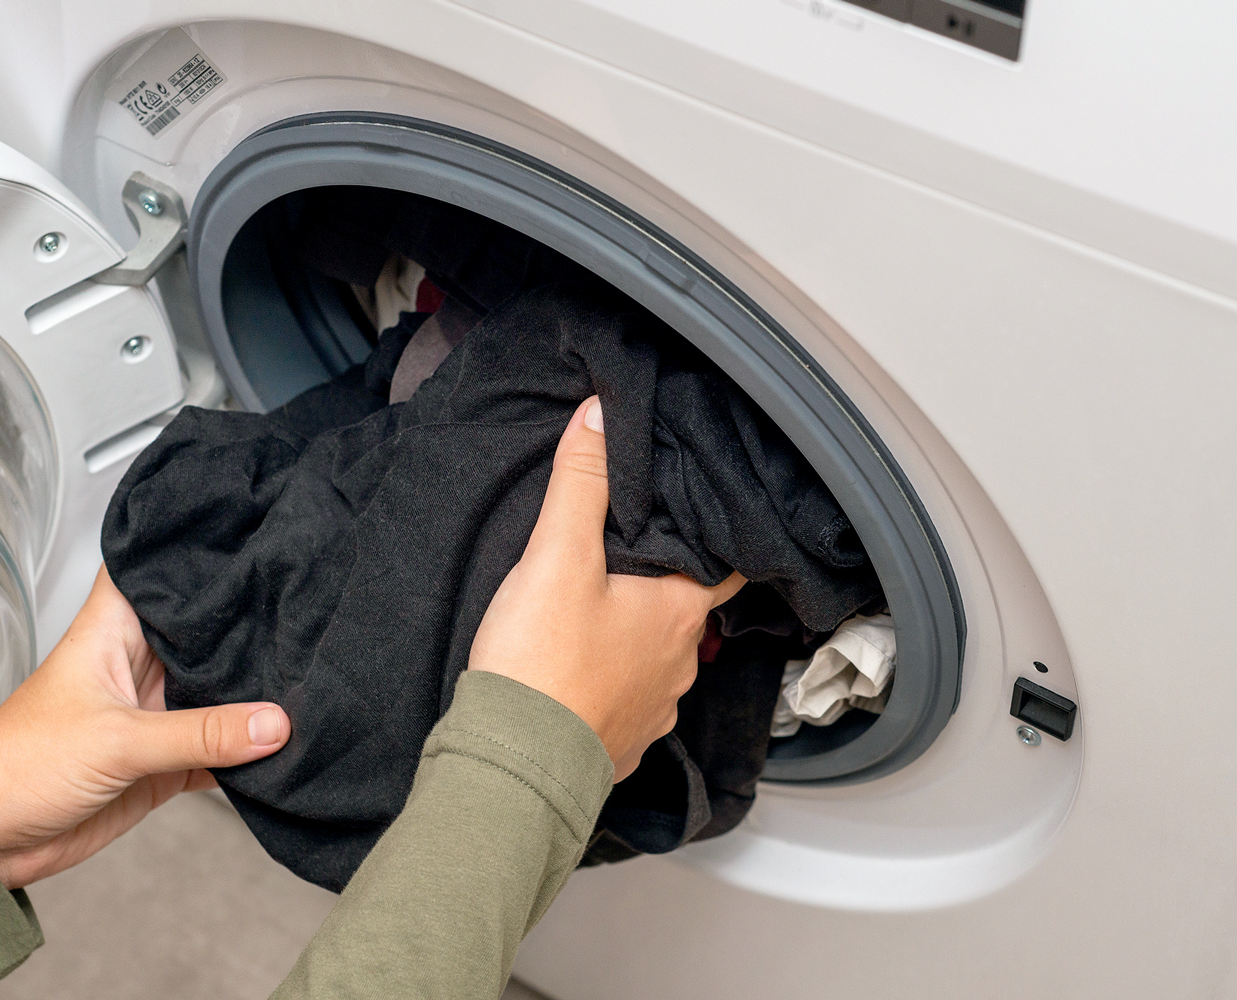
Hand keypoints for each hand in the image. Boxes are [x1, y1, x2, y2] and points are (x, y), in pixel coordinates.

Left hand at [0, 567, 289, 888]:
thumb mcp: (116, 742)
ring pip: (216, 693)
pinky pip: (217, 750)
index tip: (248, 532)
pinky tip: (284, 747)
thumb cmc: (17, 768)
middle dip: (245, 626)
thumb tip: (274, 724)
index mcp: (111, 633)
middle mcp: (135, 665)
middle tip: (304, 610)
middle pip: (200, 631)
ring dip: (252, 696)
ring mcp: (152, 714)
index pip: (152, 568)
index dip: (192, 547)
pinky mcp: (162, 762)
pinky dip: (246, 753)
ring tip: (310, 676)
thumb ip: (199, 734)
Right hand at [468, 397, 744, 779]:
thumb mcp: (556, 555)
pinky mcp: (621, 745)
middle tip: (620, 562)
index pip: (724, 564)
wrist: (513, 764)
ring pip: (654, 660)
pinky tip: (575, 673)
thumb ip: (581, 482)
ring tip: (589, 619)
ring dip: (630, 640)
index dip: (712, 539)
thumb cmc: (541, 661)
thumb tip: (601, 414)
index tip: (701, 522)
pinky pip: (625, 704)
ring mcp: (655, 711)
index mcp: (678, 611)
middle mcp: (681, 665)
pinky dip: (607, 686)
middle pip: (681, 610)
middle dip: (656, 587)